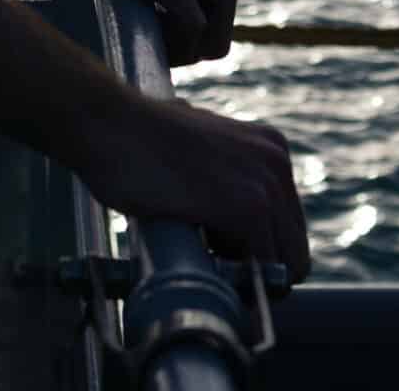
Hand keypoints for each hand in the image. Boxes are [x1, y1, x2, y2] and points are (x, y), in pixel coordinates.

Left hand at [71, 0, 240, 64]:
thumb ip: (189, 14)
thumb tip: (208, 50)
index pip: (215, 43)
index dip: (182, 47)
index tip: (149, 28)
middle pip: (209, 47)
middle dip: (178, 46)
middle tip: (144, 25)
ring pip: (196, 45)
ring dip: (170, 42)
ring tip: (143, 16)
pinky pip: (186, 36)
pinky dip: (165, 35)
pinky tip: (145, 14)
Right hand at [74, 91, 310, 281]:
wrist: (106, 123)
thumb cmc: (136, 140)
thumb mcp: (196, 153)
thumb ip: (221, 180)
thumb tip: (224, 225)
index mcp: (269, 148)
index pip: (288, 227)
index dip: (259, 253)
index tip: (223, 259)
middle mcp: (277, 161)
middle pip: (293, 250)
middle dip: (257, 269)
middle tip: (210, 265)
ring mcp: (266, 183)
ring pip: (282, 265)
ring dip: (243, 273)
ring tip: (196, 248)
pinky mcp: (247, 206)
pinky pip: (260, 268)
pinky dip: (232, 276)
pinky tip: (196, 249)